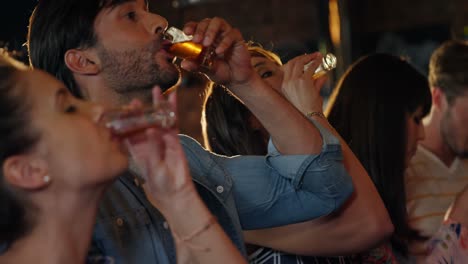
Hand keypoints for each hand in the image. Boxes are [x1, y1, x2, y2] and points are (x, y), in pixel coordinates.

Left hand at [124, 87, 194, 210]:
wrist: (175, 192)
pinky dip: (172, 111)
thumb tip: (151, 130)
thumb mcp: (152, 167)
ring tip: (157, 91)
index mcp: (137, 149)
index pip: (128, 132)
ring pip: (158, 119)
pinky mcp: (173, 140)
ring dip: (157, 106)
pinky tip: (172, 100)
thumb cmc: (159, 183)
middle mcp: (148, 142)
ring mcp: (161, 139)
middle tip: (135, 99)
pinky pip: (173, 123)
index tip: (119, 111)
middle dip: (140, 111)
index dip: (124, 121)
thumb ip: (152, 148)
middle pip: (143, 122)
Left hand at [180, 17, 253, 87]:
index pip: (196, 26)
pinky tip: (219, 51)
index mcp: (205, 38)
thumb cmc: (221, 72)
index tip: (186, 32)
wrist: (236, 79)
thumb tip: (183, 64)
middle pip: (206, 22)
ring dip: (210, 31)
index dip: (191, 26)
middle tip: (196, 40)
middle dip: (200, 29)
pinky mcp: (237, 39)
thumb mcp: (206, 70)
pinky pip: (231, 34)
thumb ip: (196, 66)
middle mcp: (215, 34)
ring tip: (206, 44)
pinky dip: (224, 42)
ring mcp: (226, 34)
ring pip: (218, 22)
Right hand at [281, 52, 327, 113]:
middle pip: (292, 62)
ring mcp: (294, 81)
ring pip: (300, 62)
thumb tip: (322, 76)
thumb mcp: (308, 96)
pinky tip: (320, 60)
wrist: (309, 118)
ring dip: (309, 57)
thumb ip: (314, 85)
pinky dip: (316, 61)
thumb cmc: (308, 110)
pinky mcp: (304, 81)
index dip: (295, 62)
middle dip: (301, 57)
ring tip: (318, 56)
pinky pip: (310, 67)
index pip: (286, 68)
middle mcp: (287, 82)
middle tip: (311, 56)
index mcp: (284, 86)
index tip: (303, 59)